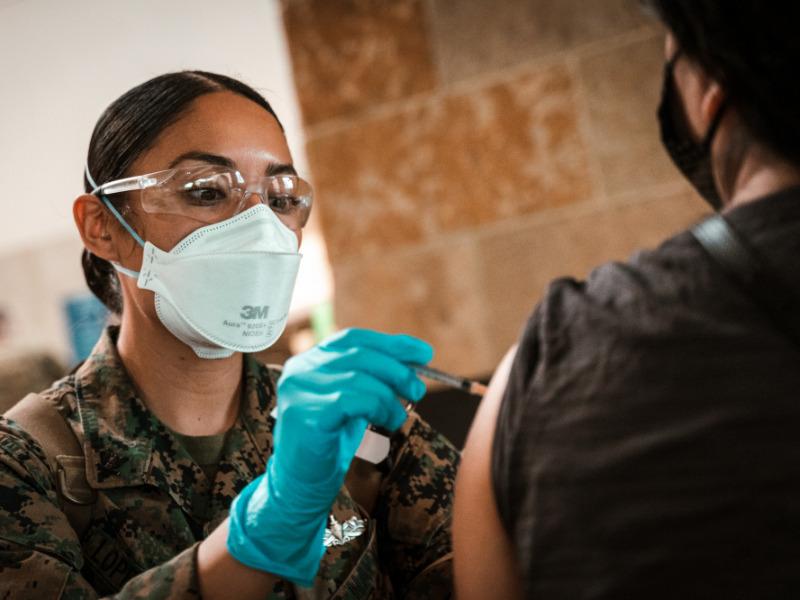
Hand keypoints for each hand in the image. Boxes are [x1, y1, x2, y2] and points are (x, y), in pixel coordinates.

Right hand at [226, 328, 432, 585]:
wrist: (301, 485)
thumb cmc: (330, 442)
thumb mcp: (354, 402)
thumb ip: (373, 379)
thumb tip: (416, 361)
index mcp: (310, 360)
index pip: (354, 339)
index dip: (392, 343)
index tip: (424, 353)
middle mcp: (299, 368)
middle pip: (359, 354)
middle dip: (397, 370)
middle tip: (418, 390)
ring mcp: (298, 389)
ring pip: (359, 378)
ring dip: (388, 398)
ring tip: (396, 418)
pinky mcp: (304, 413)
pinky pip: (351, 399)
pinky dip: (377, 408)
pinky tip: (383, 424)